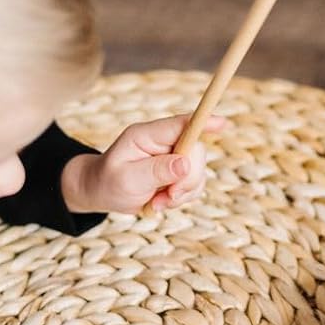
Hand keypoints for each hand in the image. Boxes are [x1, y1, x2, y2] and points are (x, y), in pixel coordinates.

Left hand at [60, 114, 223, 214]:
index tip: (222, 123)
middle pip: (196, 152)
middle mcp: (163, 141)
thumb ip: (156, 170)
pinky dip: (182, 198)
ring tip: (157, 202)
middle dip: (187, 179)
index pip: (181, 124)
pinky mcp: (178, 172)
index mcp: (147, 134)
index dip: (203, 122)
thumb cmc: (107, 182)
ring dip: (182, 193)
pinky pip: (195, 185)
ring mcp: (172, 156)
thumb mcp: (126, 178)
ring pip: (198, 171)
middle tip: (167, 196)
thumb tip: (186, 164)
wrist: (101, 192)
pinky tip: (161, 202)